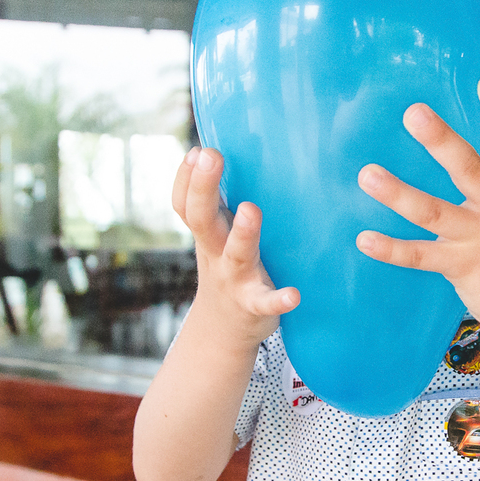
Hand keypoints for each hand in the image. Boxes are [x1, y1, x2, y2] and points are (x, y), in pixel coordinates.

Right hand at [172, 147, 298, 345]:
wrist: (224, 329)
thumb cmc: (224, 267)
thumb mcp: (214, 235)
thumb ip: (214, 201)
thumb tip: (209, 151)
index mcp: (208, 233)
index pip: (186, 205)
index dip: (186, 179)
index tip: (197, 151)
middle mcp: (217, 252)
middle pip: (202, 219)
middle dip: (203, 188)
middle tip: (209, 156)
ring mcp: (236, 278)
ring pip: (236, 253)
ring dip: (242, 233)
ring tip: (250, 209)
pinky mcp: (256, 304)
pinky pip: (266, 301)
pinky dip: (278, 299)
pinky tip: (293, 295)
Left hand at [355, 74, 479, 331]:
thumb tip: (461, 152)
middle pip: (468, 168)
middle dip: (441, 140)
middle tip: (413, 112)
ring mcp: (479, 238)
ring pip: (433, 211)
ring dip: (398, 193)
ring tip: (366, 174)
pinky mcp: (461, 266)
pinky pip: (420, 255)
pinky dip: (391, 248)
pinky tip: (364, 238)